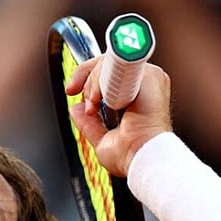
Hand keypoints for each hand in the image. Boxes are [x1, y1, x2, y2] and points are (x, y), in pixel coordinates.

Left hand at [65, 56, 171, 176]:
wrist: (142, 158)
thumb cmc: (131, 156)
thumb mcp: (102, 139)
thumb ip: (89, 123)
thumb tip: (76, 110)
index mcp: (137, 95)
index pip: (108, 72)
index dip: (87, 77)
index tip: (71, 91)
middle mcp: (145, 83)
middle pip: (107, 62)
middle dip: (86, 79)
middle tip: (86, 103)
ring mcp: (149, 77)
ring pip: (110, 61)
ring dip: (94, 84)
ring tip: (94, 106)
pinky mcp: (149, 75)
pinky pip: (118, 65)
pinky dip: (102, 81)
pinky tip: (100, 100)